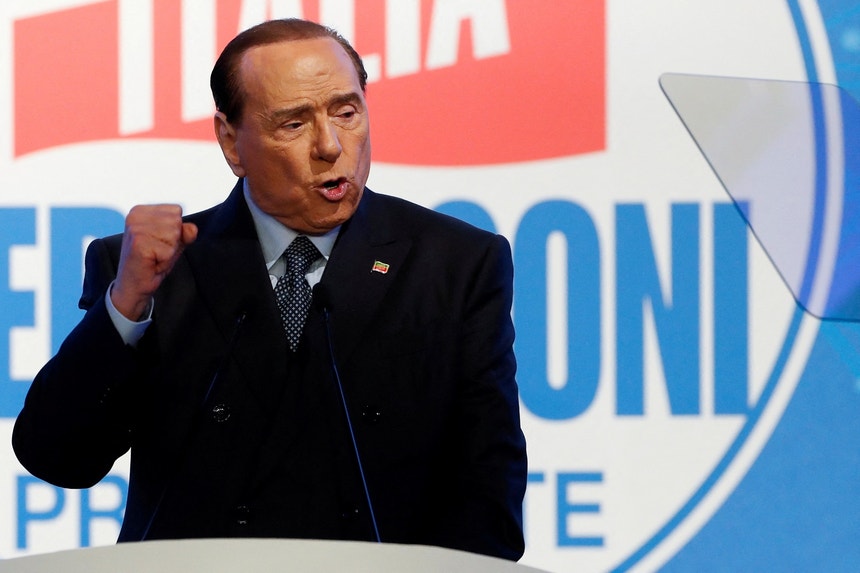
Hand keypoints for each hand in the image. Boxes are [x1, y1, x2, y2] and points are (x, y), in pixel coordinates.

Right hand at [111, 204, 197, 319]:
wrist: (134, 285)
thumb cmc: (152, 262)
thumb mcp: (173, 243)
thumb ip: (185, 232)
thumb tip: (192, 229)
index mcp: (140, 210)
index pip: (176, 210)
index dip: (175, 231)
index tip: (159, 242)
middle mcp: (135, 216)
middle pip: (176, 222)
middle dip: (173, 241)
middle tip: (157, 252)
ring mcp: (135, 229)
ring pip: (174, 235)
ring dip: (169, 251)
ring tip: (155, 257)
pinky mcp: (138, 244)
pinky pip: (169, 250)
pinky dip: (165, 260)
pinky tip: (151, 263)